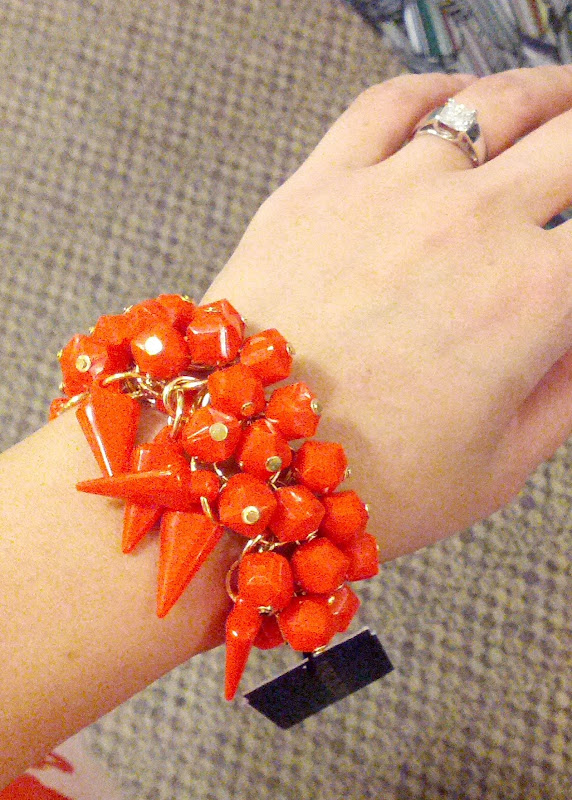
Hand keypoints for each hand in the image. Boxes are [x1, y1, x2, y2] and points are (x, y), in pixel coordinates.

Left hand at [204, 66, 571, 560]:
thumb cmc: (363, 482)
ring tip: (557, 104)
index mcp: (533, 298)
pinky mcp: (318, 186)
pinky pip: (388, 104)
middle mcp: (472, 225)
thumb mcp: (500, 467)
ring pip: (493, 104)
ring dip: (544, 97)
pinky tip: (454, 98)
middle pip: (569, 142)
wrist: (239, 468)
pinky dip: (436, 89)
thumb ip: (563, 390)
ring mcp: (392, 193)